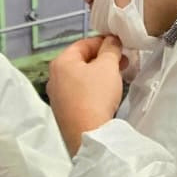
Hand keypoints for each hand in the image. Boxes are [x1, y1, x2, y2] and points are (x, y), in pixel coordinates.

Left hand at [48, 35, 127, 155]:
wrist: (88, 134)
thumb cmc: (95, 96)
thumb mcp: (107, 66)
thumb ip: (110, 49)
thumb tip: (112, 41)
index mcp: (60, 63)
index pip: (83, 44)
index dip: (104, 42)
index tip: (120, 45)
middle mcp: (54, 78)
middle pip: (81, 61)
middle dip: (104, 59)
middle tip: (123, 62)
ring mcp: (57, 97)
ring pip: (81, 78)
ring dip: (100, 74)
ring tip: (118, 77)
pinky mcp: (63, 112)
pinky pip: (79, 93)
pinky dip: (93, 89)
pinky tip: (106, 94)